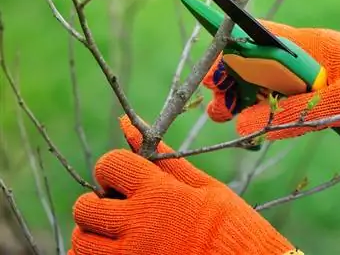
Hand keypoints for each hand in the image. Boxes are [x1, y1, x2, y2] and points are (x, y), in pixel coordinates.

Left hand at [69, 116, 300, 254]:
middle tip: (119, 208)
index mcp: (158, 192)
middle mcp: (139, 224)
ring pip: (82, 243)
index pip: (110, 165)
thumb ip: (165, 158)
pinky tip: (123, 251)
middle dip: (97, 204)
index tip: (125, 177)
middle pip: (86, 207)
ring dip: (93, 235)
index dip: (113, 167)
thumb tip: (129, 124)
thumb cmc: (230, 222)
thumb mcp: (203, 185)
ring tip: (118, 234)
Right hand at [203, 20, 339, 151]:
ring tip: (226, 117)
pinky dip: (270, 110)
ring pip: (272, 83)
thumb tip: (241, 125)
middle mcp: (309, 57)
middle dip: (234, 82)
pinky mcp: (323, 95)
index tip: (211, 71)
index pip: (262, 38)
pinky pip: (289, 100)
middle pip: (261, 64)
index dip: (232, 50)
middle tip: (214, 106)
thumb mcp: (335, 104)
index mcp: (311, 45)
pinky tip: (255, 123)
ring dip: (248, 98)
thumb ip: (288, 114)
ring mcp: (316, 77)